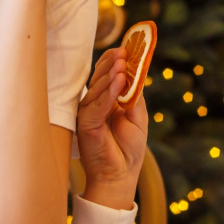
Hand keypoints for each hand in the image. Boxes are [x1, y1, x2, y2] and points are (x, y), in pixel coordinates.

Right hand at [75, 45, 147, 210]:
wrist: (119, 176)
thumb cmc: (128, 149)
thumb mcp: (137, 117)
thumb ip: (134, 95)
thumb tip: (136, 71)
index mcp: (105, 100)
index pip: (107, 74)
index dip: (116, 60)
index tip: (128, 47)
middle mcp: (94, 103)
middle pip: (100, 77)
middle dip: (113, 63)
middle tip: (125, 52)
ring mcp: (88, 113)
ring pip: (98, 88)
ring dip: (112, 75)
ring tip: (123, 64)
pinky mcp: (86, 124)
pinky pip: (97, 105)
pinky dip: (109, 92)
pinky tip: (120, 81)